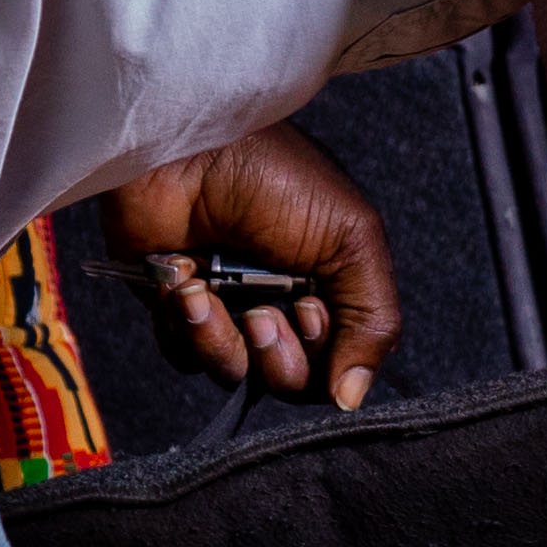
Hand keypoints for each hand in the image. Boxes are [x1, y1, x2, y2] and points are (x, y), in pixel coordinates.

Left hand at [108, 128, 398, 410]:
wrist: (187, 147)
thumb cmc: (275, 175)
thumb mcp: (351, 238)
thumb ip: (372, 321)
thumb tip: (352, 400)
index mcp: (329, 285)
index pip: (337, 363)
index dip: (323, 354)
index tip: (310, 308)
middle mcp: (281, 301)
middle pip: (288, 380)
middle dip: (277, 358)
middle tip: (262, 313)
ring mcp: (226, 306)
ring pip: (234, 374)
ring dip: (222, 340)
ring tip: (206, 292)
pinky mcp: (175, 307)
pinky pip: (183, 355)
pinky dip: (183, 329)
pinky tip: (181, 284)